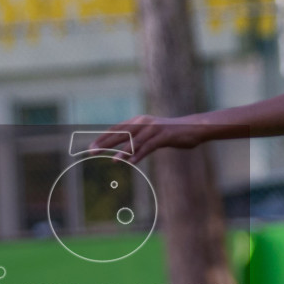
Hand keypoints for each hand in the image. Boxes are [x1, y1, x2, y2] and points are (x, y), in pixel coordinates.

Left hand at [90, 115, 206, 163]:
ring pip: (135, 140)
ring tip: (113, 160)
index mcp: (138, 121)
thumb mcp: (151, 135)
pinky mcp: (164, 136)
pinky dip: (140, 154)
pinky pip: (149, 146)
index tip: (91, 147)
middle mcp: (144, 122)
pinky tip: (131, 162)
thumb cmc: (170, 133)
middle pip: (121, 133)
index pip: (116, 129)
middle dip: (106, 143)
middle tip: (93, 151)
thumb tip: (124, 150)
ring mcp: (154, 129)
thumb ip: (138, 139)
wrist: (192, 128)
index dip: (103, 137)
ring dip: (123, 151)